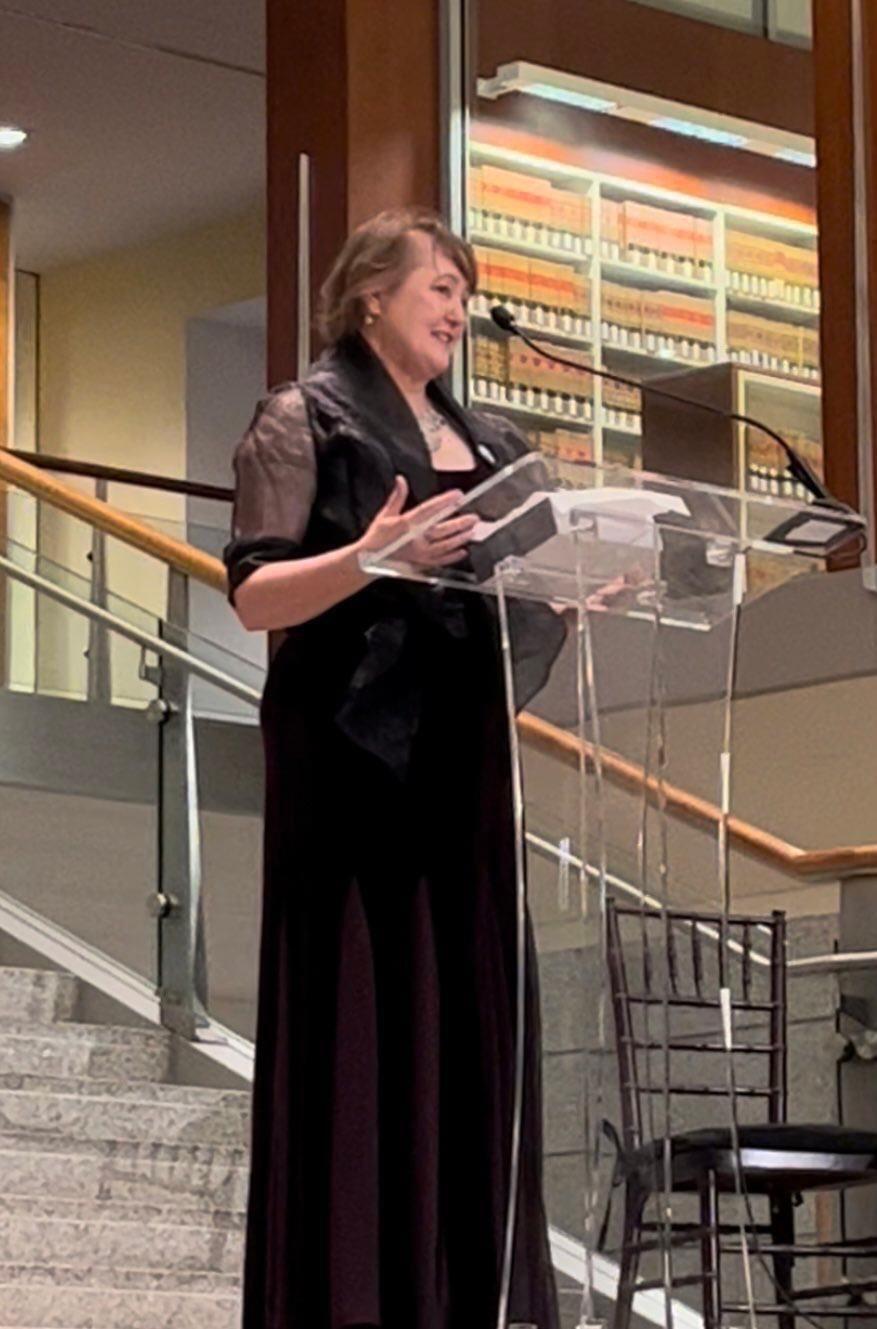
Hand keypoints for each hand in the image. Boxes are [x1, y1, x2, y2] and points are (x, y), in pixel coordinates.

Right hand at [357, 476, 478, 567]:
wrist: (368, 561)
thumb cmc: (376, 539)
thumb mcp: (385, 515)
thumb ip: (396, 497)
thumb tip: (401, 480)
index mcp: (407, 524)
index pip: (430, 509)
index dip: (445, 501)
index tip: (457, 495)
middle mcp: (415, 539)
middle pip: (442, 529)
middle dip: (460, 523)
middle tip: (473, 518)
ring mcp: (419, 553)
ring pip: (444, 545)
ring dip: (460, 539)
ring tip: (471, 532)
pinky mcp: (420, 564)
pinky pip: (440, 561)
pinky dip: (452, 557)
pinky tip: (462, 552)